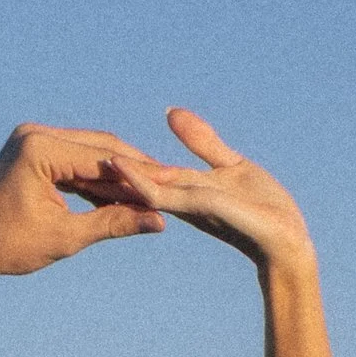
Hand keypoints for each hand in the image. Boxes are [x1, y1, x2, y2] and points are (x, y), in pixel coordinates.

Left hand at [0, 124, 167, 329]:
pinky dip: (95, 178)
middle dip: (133, 170)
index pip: (103, 157)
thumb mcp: (65, 237)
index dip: (139, 174)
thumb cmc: (6, 246)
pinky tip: (120, 195)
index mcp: (40, 148)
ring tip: (150, 194)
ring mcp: (32, 138)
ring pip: (89, 152)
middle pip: (100, 147)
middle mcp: (35, 133)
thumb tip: (157, 222)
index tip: (170, 186)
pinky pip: (73, 160)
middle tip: (169, 186)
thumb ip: (113, 224)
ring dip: (117, 175)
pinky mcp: (32, 150)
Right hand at [97, 108, 315, 274]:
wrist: (287, 243)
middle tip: (69, 154)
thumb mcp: (230, 165)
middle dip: (110, 171)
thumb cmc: (263, 210)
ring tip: (87, 158)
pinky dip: (144, 181)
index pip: (147, 173)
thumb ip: (201, 142)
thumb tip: (170, 113)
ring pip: (145, 187)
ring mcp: (191, 204)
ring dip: (118, 175)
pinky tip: (126, 169)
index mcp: (186, 189)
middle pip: (140, 182)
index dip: (120, 162)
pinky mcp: (204, 206)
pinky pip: (168, 194)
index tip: (86, 148)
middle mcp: (182, 198)